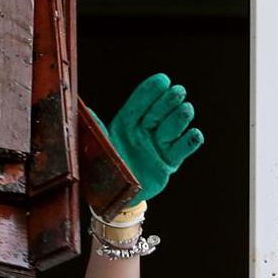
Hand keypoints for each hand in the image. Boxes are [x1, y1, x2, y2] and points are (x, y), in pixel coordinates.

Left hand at [101, 73, 204, 202]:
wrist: (115, 197)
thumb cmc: (104, 168)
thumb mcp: (96, 147)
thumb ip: (95, 128)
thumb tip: (85, 109)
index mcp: (126, 124)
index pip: (140, 102)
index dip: (151, 90)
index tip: (162, 80)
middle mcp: (145, 131)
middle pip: (161, 110)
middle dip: (170, 99)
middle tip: (177, 92)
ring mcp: (159, 145)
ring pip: (175, 125)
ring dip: (181, 117)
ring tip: (184, 110)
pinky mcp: (170, 161)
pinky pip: (185, 147)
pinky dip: (191, 140)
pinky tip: (192, 134)